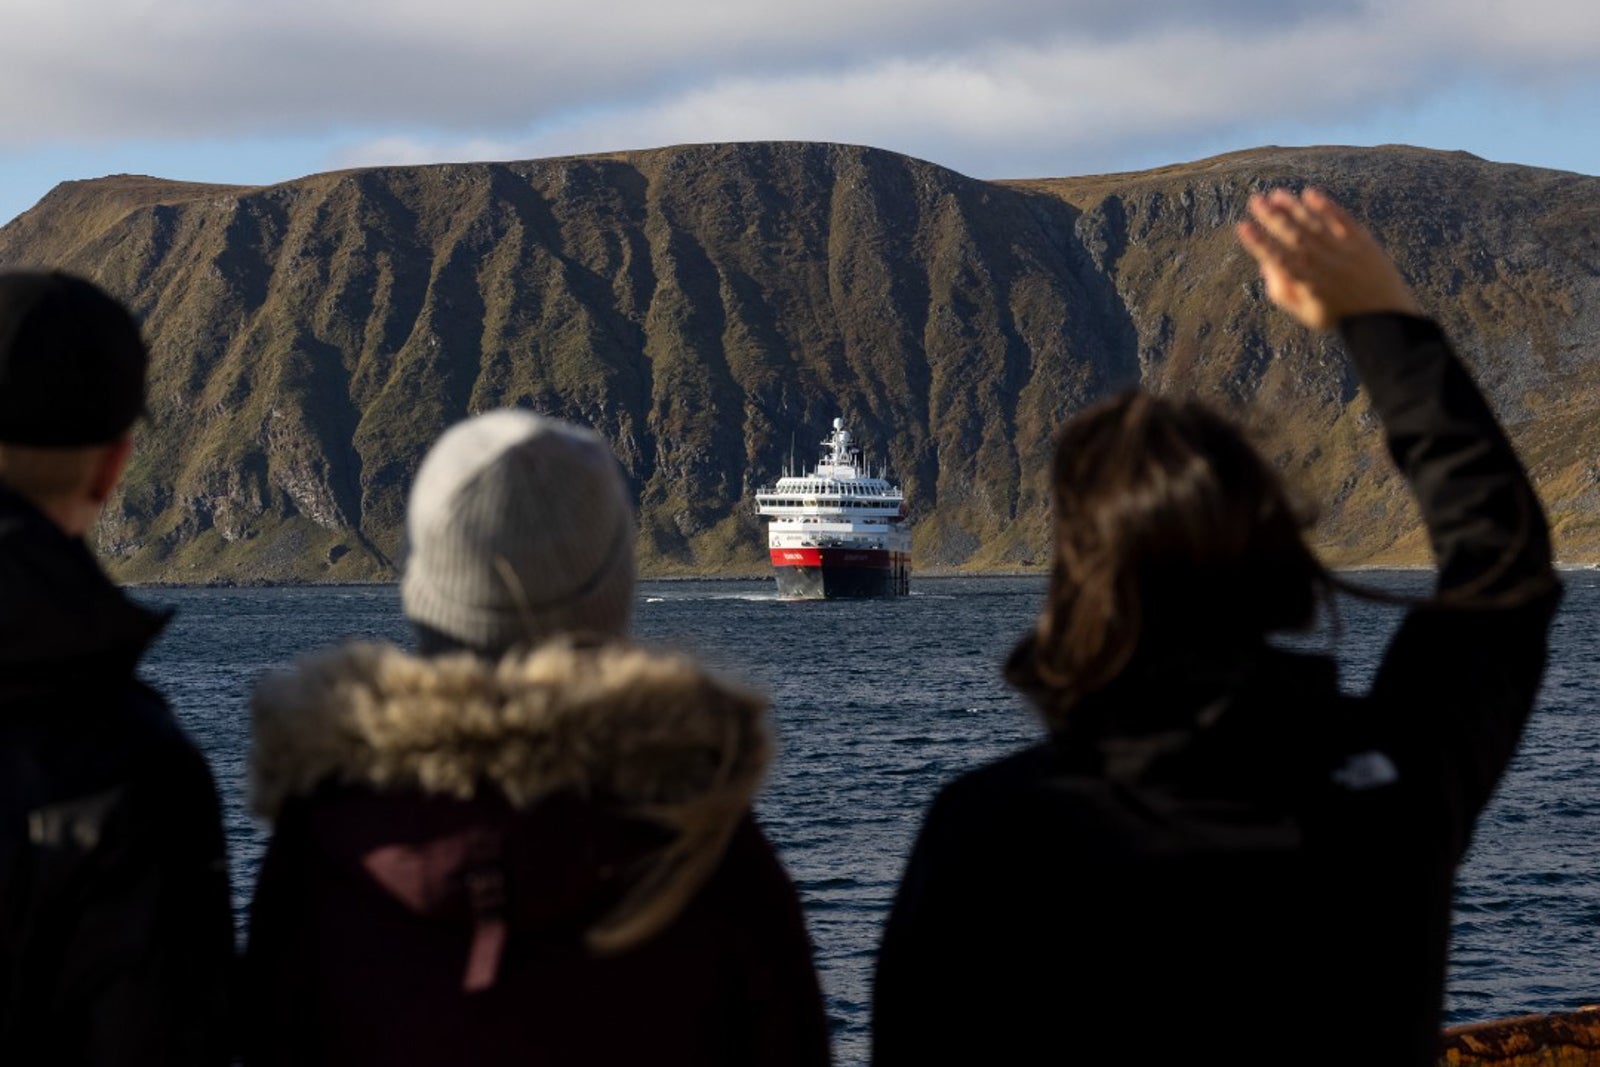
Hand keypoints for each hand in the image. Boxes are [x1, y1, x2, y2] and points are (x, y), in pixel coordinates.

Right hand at [1236, 187, 1421, 330]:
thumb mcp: (1305, 312)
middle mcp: (1324, 263)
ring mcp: (1344, 250)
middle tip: (1255, 200)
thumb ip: (1282, 290)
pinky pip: (1341, 220)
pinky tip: (1309, 194)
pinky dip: (1325, 206)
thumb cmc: (1340, 315)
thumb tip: (1265, 265)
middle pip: (1294, 236)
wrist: (1385, 315)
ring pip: (1315, 224)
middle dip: (1272, 218)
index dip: (1258, 243)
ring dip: (1294, 208)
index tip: (1243, 227)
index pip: (1278, 258)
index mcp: (1307, 282)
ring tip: (1276, 194)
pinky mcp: (1362, 241)